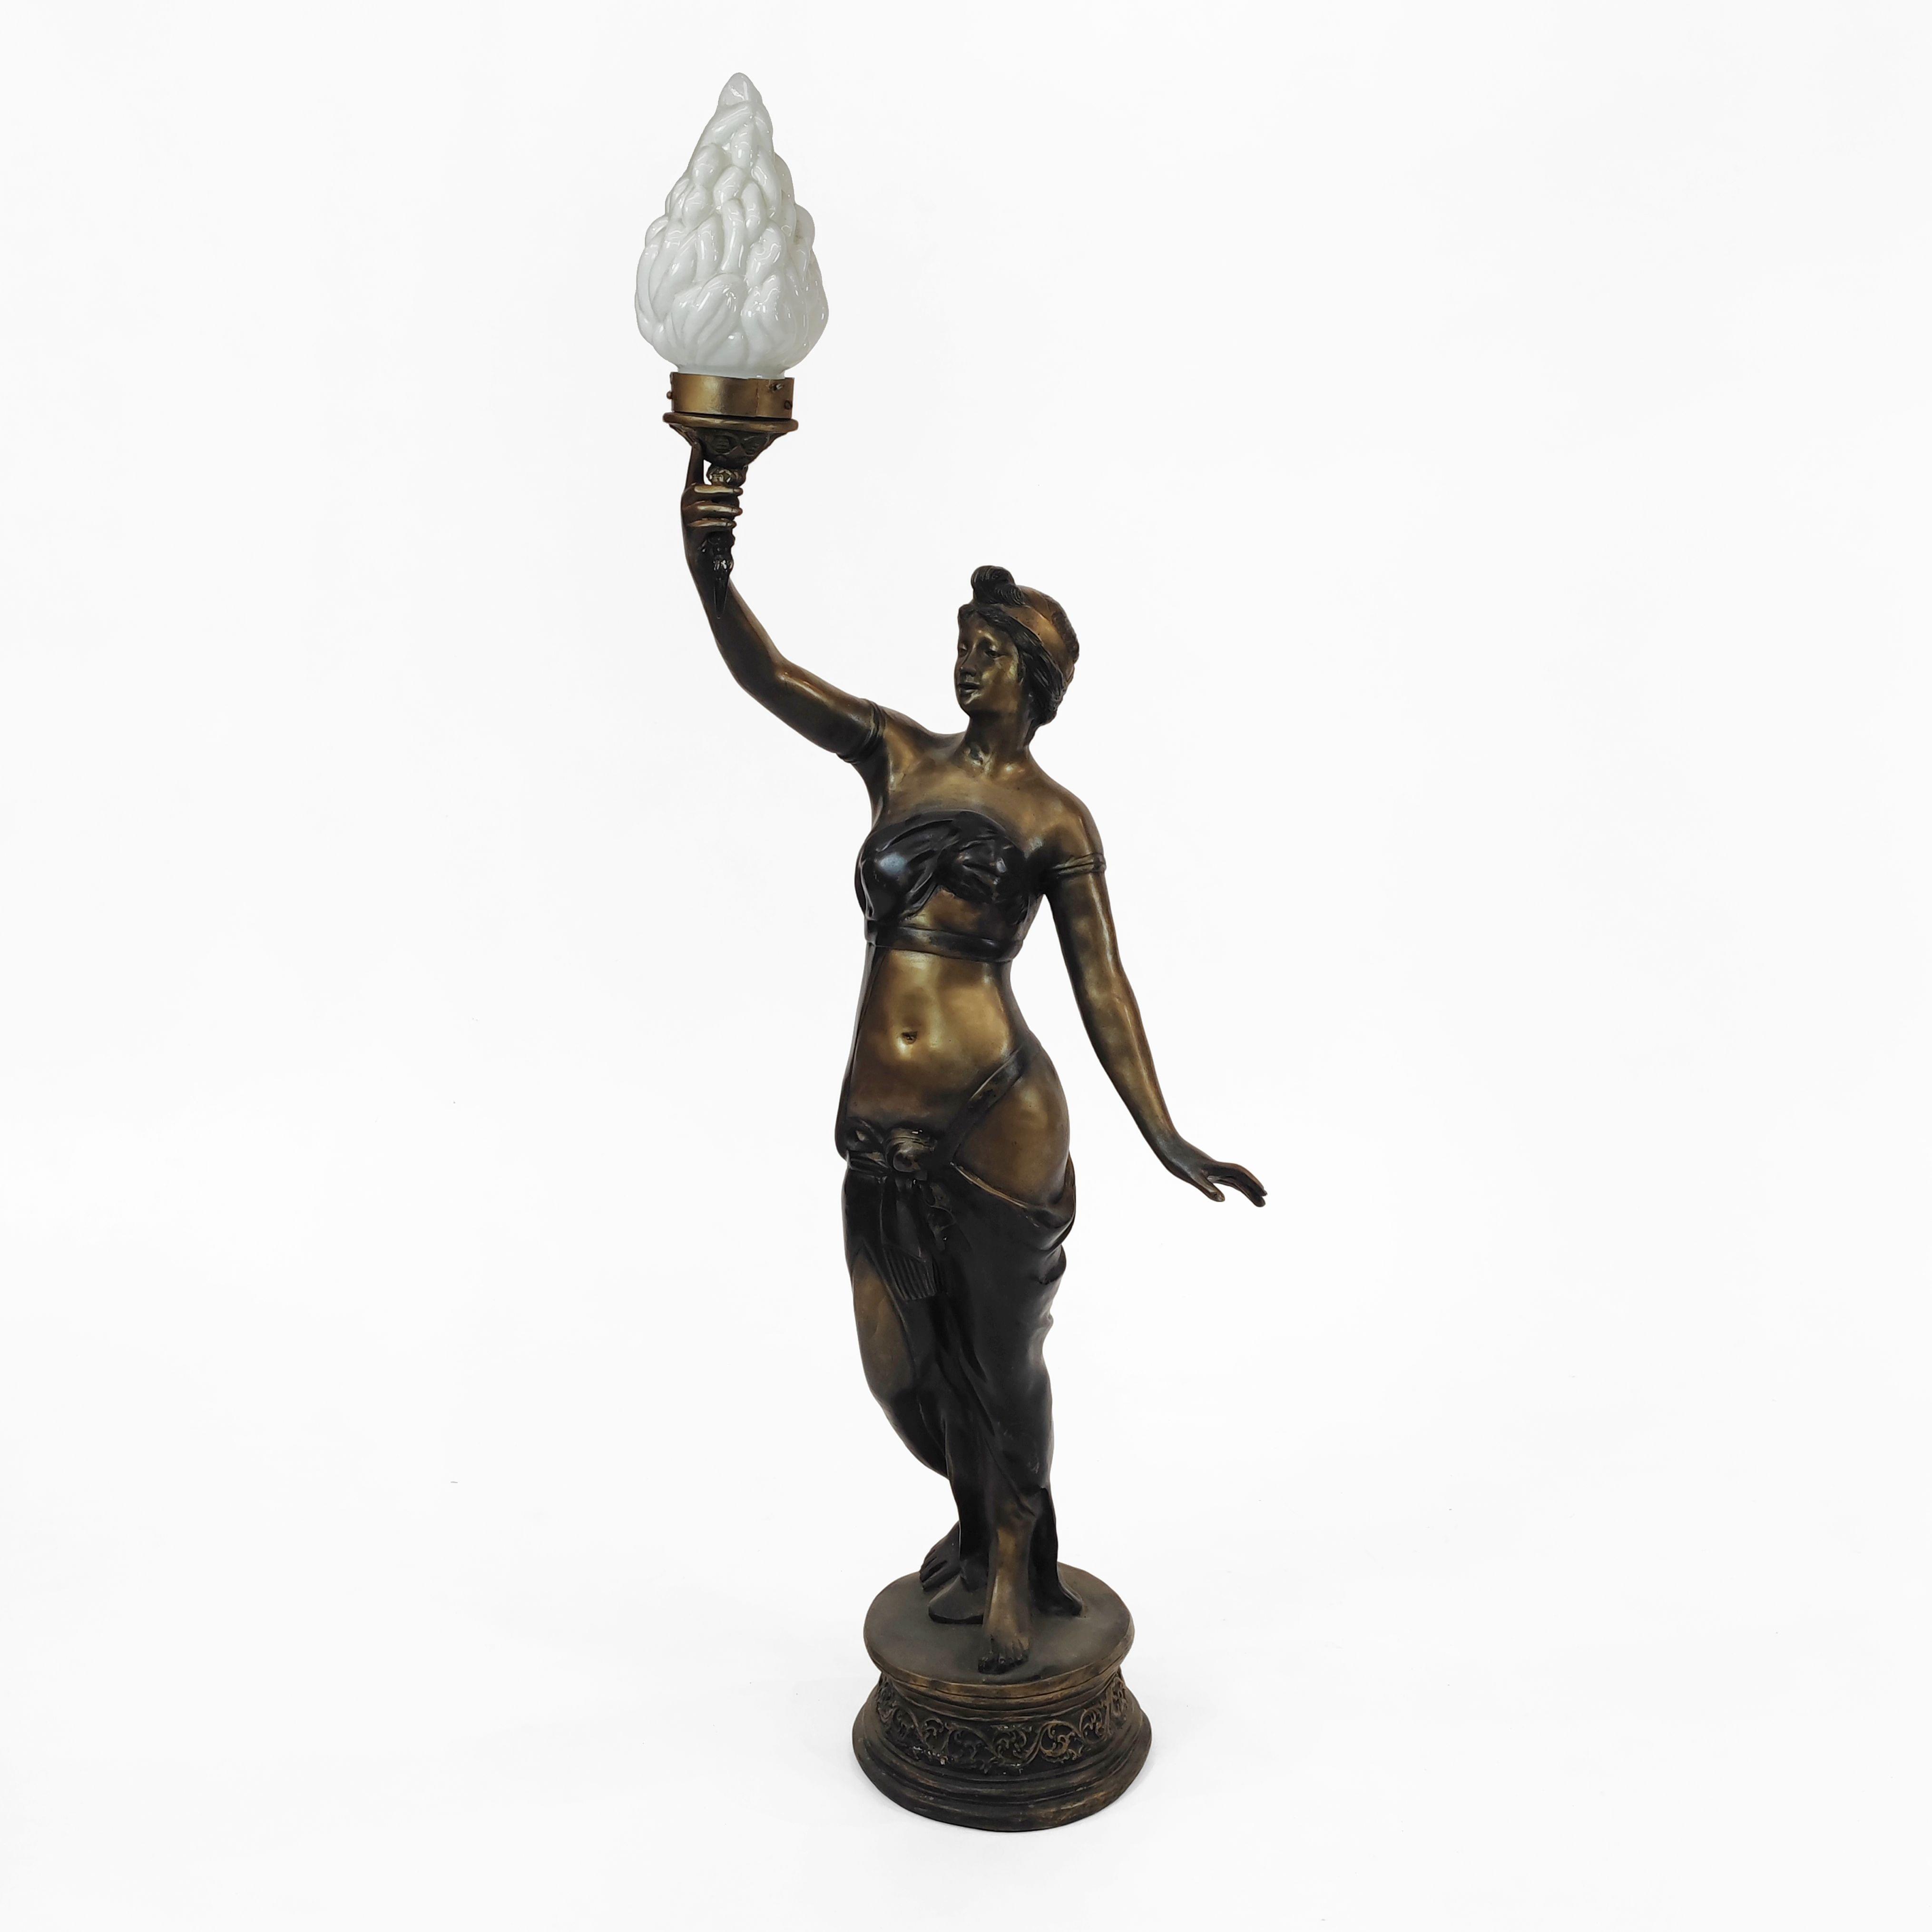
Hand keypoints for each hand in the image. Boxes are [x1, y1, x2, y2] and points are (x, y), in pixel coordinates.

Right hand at [679, 443, 741, 580]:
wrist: (704, 559)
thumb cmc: (713, 531)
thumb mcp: (718, 509)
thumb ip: (723, 495)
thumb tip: (742, 478)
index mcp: (691, 492)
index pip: (692, 469)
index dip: (694, 454)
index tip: (696, 439)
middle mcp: (685, 502)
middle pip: (702, 490)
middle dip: (723, 491)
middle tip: (741, 493)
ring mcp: (686, 518)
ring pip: (707, 508)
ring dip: (725, 510)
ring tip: (739, 513)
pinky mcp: (691, 533)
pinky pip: (707, 524)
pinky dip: (722, 524)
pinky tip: (731, 527)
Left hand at [1158, 1139, 1265, 1204]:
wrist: (1166, 1145)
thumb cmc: (1177, 1160)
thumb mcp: (1190, 1176)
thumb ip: (1206, 1187)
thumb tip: (1223, 1200)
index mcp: (1216, 1168)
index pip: (1239, 1175)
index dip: (1252, 1183)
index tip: (1264, 1193)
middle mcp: (1217, 1168)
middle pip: (1240, 1179)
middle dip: (1253, 1190)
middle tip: (1264, 1204)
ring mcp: (1212, 1169)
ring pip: (1234, 1180)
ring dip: (1246, 1190)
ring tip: (1257, 1202)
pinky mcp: (1206, 1170)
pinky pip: (1224, 1180)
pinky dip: (1233, 1186)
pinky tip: (1232, 1192)